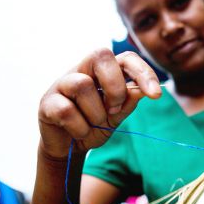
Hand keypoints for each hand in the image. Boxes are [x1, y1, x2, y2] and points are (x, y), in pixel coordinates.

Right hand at [38, 49, 160, 159]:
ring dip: (96, 113)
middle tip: (115, 110)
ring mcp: (62, 83)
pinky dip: (80, 127)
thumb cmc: (94, 125)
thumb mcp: (117, 116)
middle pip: (101, 55)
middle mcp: (82, 70)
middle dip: (115, 87)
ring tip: (94, 124)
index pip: (125, 58)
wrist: (69, 148)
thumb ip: (128, 102)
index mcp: (103, 71)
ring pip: (82, 84)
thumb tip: (141, 90)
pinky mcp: (47, 102)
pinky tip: (79, 132)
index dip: (143, 72)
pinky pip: (67, 110)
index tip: (156, 95)